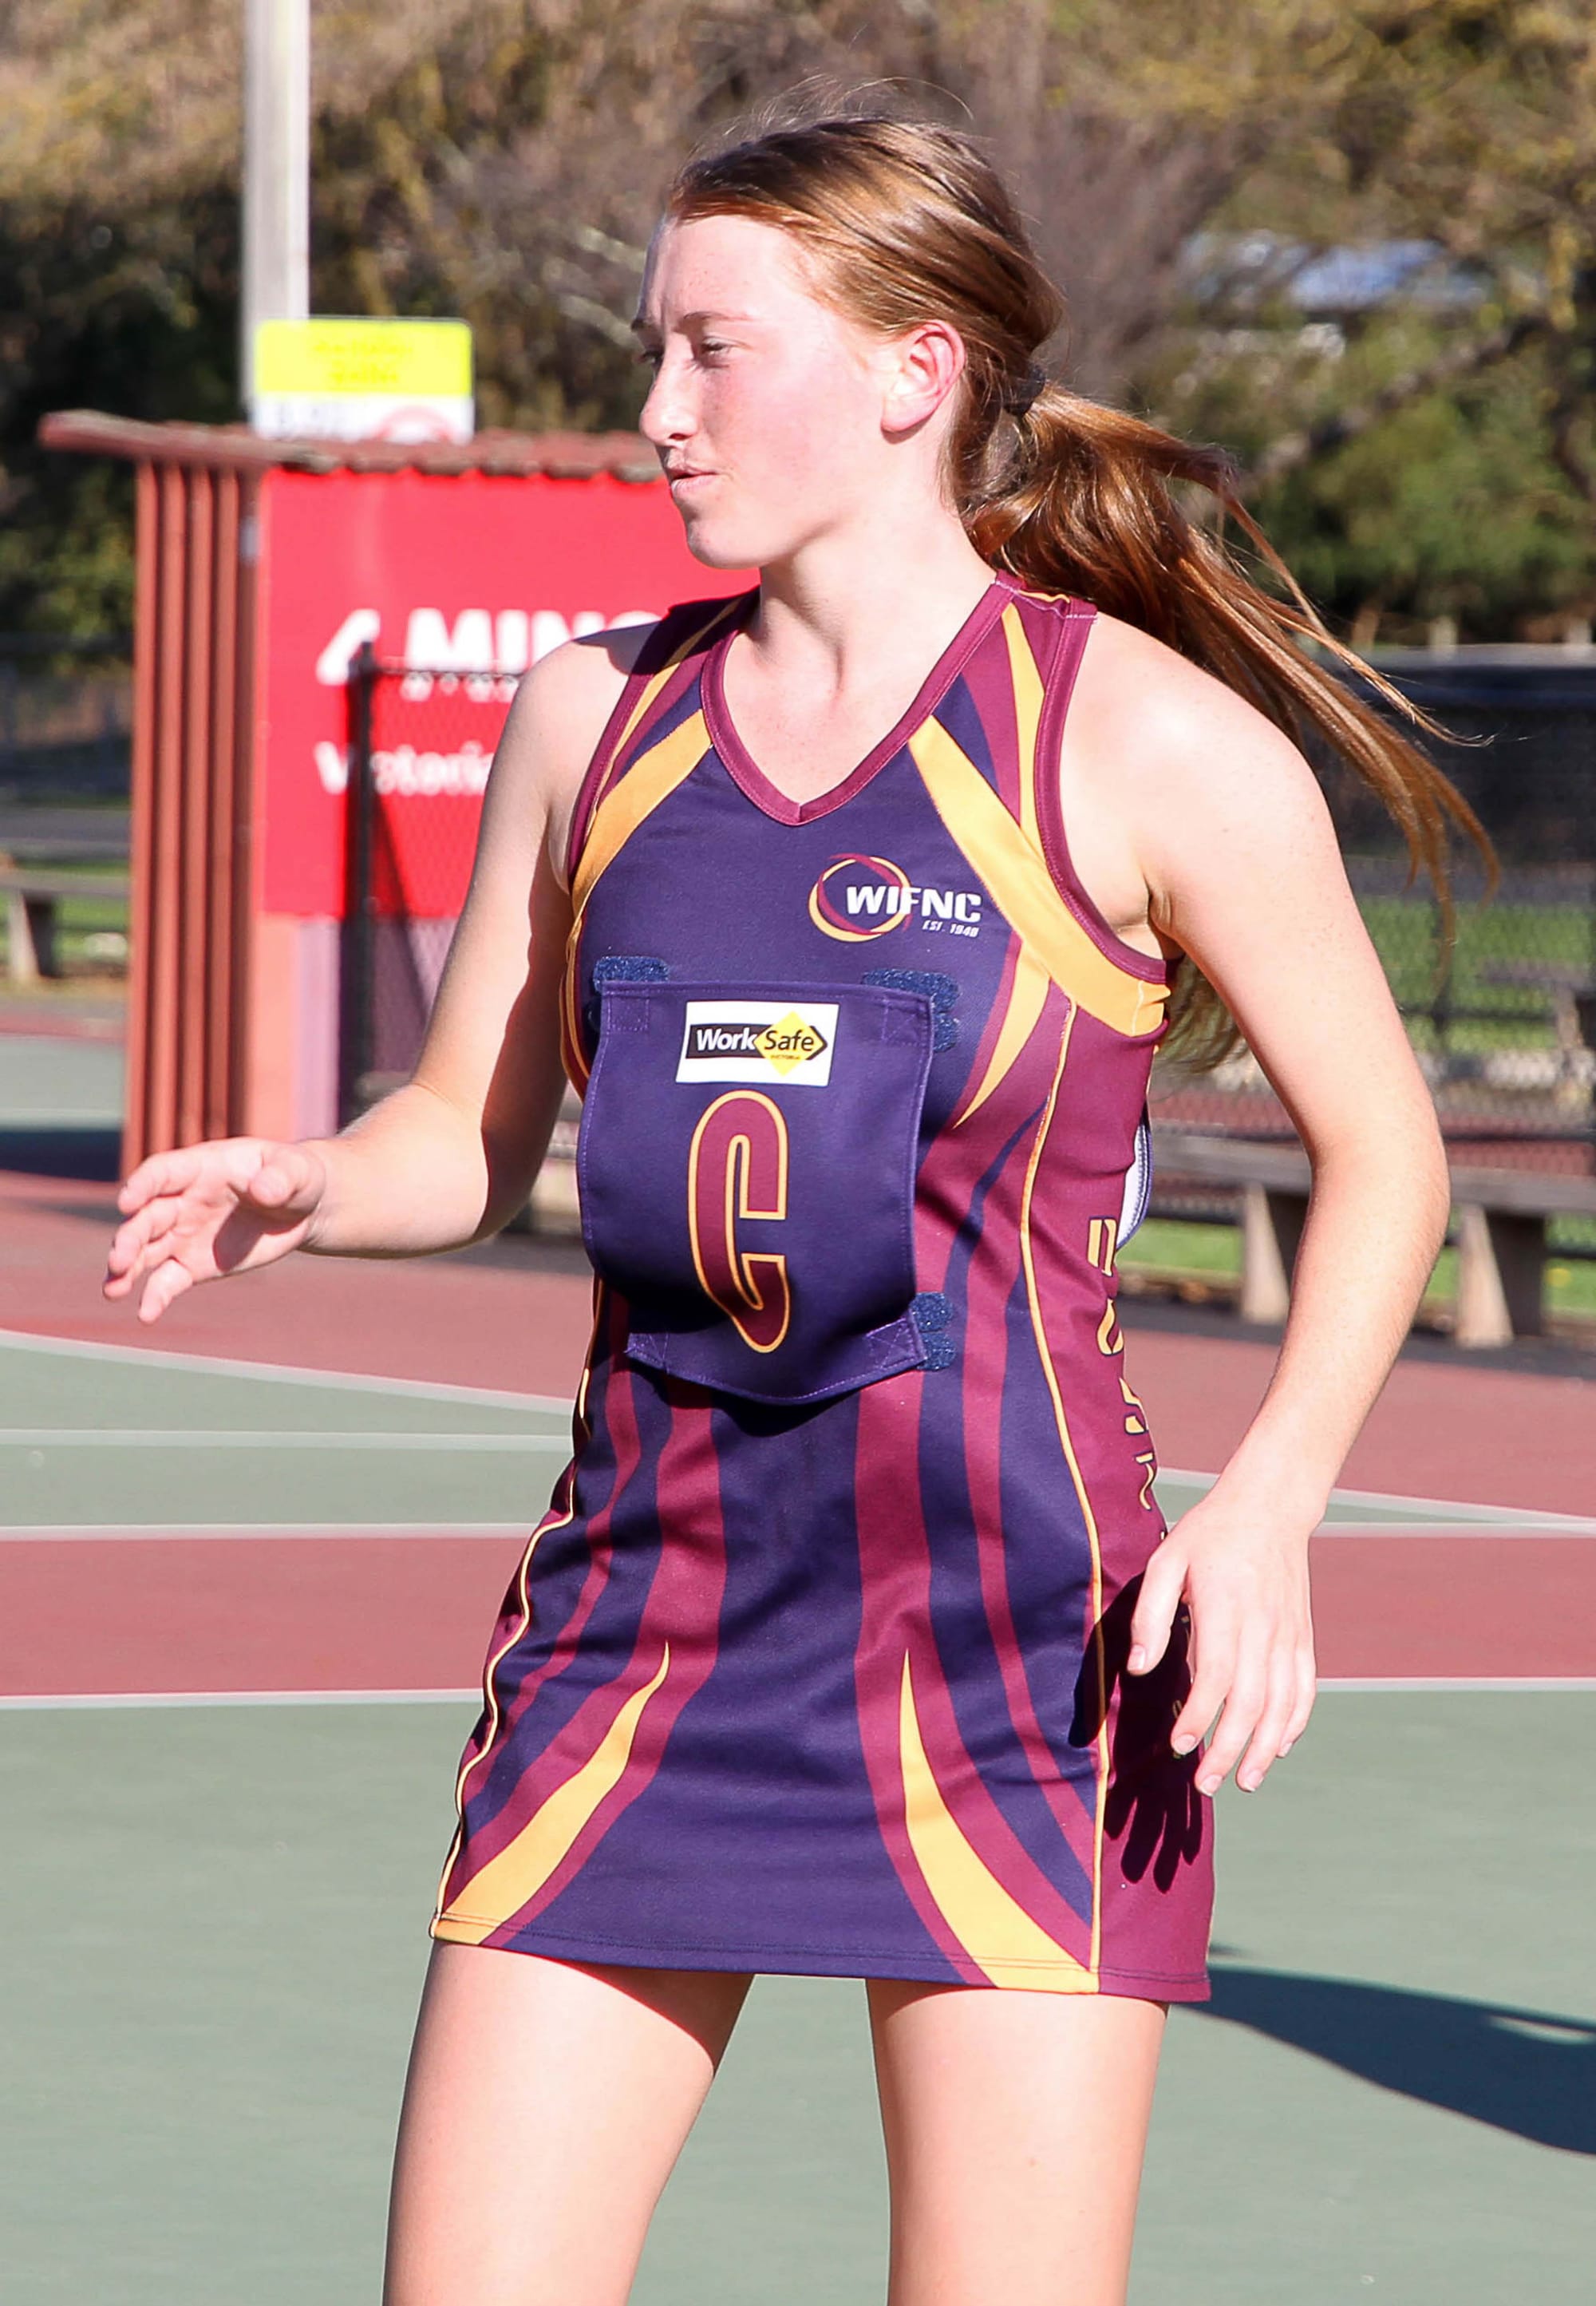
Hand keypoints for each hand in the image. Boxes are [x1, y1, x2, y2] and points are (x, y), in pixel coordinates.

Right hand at [103, 1138, 329, 1323]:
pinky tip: (146, 1315)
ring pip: (146, 1251)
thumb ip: (281, 1178)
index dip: (141, 1186)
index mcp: (201, 1168)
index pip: (161, 1173)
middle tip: (118, 1261)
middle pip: (146, 1218)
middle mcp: (183, 1200)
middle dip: (130, 1238)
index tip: (126, 1203)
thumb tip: (263, 1191)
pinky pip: (167, 1280)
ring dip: (127, 1269)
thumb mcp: (297, 1172)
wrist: (302, 1209)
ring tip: (112, 1291)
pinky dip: (155, 1296)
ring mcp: (184, 1234)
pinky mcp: (193, 1264)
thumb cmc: (296, 1178)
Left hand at [1125, 1488, 1316, 1795]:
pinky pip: (1305, 1689)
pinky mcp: (1303, 1637)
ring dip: (1265, 1748)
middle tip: (1206, 1783)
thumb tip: (1139, 1668)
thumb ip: (1150, 1615)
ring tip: (1245, 1783)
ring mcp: (1289, 1635)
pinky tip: (1278, 1748)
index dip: (1200, 1716)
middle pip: (1252, 1701)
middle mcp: (1264, 1627)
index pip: (1217, 1674)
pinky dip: (1295, 1723)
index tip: (1179, 1746)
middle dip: (1230, 1749)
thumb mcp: (1167, 1560)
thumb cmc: (1209, 1535)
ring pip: (1283, 1703)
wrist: (1271, 1507)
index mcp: (1227, 1607)